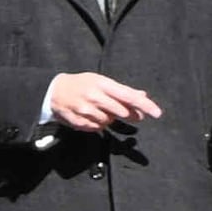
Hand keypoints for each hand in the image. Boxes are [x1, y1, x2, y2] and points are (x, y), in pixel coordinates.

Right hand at [45, 70, 163, 135]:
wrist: (54, 91)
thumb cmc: (82, 84)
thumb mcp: (101, 82)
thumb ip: (122, 91)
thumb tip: (143, 96)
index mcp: (102, 84)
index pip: (128, 96)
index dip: (144, 105)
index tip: (157, 113)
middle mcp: (94, 97)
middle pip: (121, 112)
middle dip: (127, 114)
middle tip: (126, 113)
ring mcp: (85, 110)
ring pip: (109, 121)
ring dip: (109, 118)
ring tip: (99, 109)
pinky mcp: (79, 122)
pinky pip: (97, 128)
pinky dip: (98, 124)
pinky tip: (91, 115)